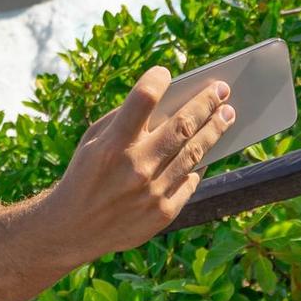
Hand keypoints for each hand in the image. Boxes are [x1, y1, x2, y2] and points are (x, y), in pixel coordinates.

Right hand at [47, 68, 234, 256]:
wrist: (73, 228)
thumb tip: (166, 101)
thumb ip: (124, 121)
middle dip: (206, 104)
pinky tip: (208, 151)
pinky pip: (190, 182)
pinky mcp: (163, 213)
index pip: (143, 99)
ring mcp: (152, 192)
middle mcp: (135, 167)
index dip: (157, 80)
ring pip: (194, 153)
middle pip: (182, 126)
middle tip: (222, 90)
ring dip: (214, 130)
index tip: (167, 72)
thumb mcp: (93, 142)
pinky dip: (199, 165)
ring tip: (227, 115)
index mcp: (112, 144)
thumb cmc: (85, 174)